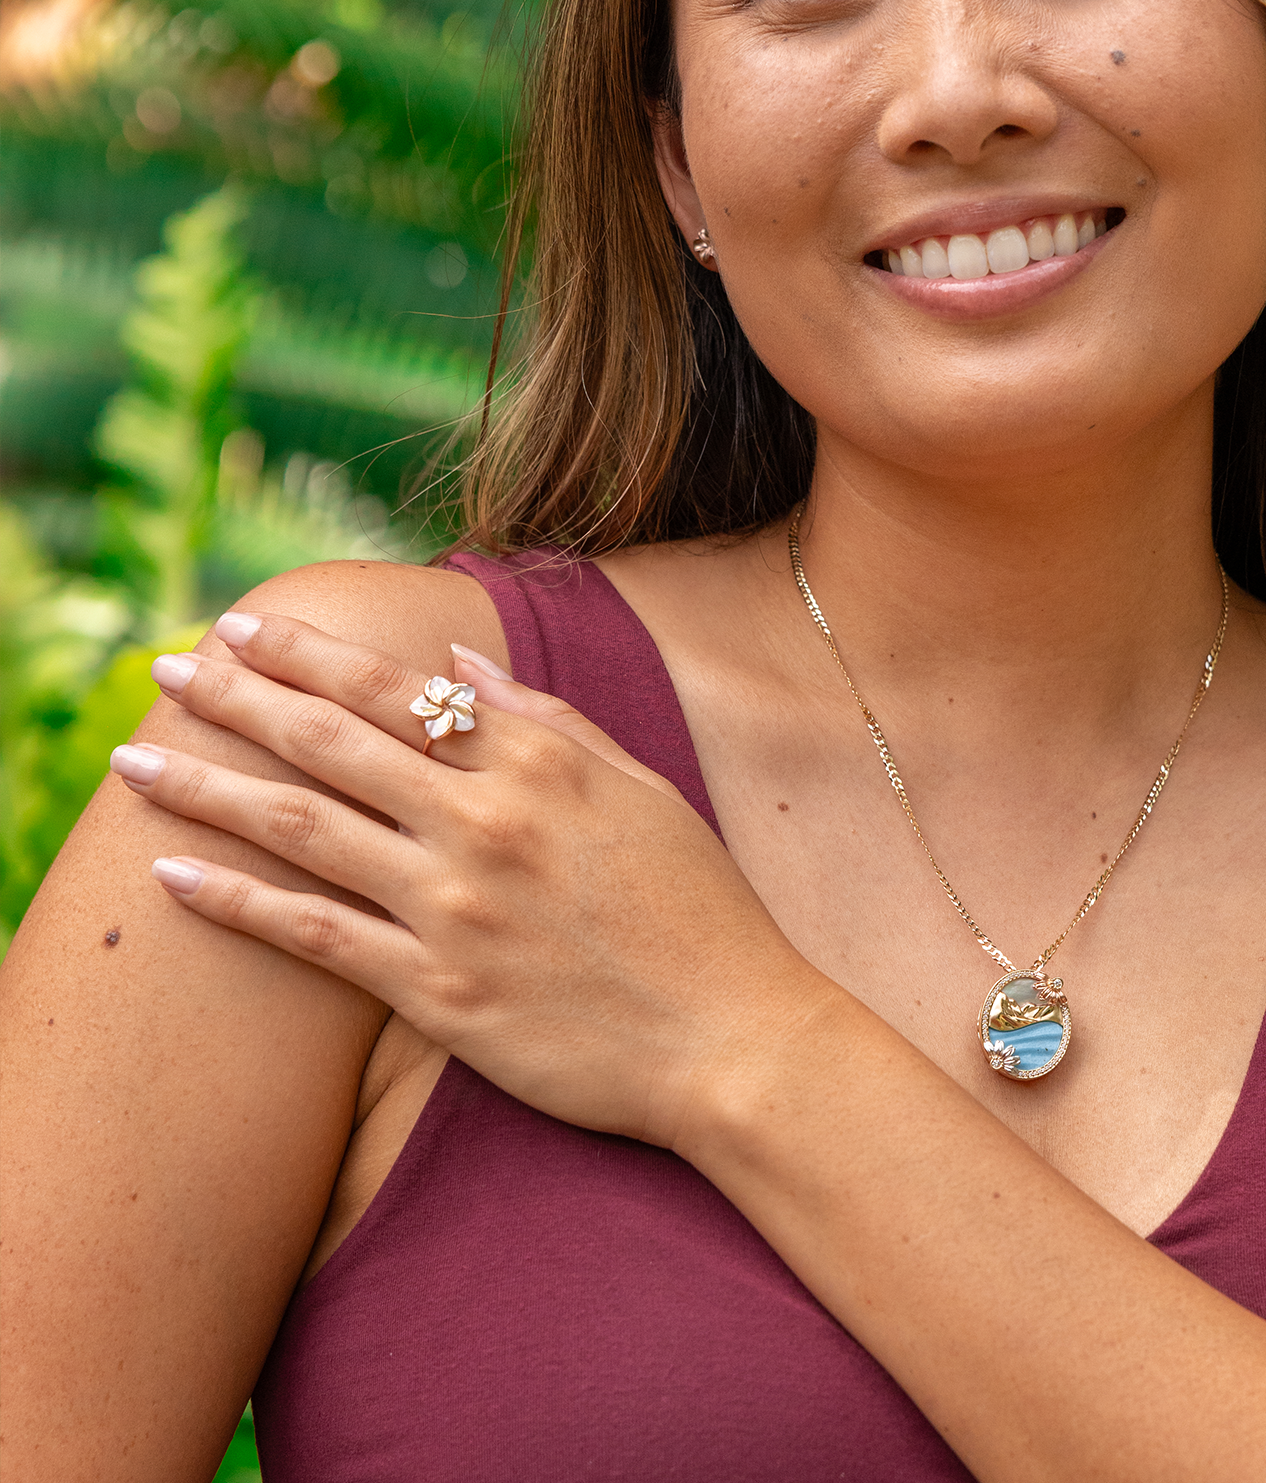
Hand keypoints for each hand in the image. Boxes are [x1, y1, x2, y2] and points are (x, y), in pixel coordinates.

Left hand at [116, 611, 818, 1154]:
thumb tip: (461, 659)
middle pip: (332, 744)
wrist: (731, 1035)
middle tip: (167, 667)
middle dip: (238, 698)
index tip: (246, 627)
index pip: (398, 689)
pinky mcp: (438, 993)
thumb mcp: (641, 789)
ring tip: (135, 761)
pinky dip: (237, 902)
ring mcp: (456, 909)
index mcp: (540, 765)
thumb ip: (549, 720)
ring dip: (208, 788)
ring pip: (304, 831)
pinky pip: (313, 937)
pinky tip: (175, 874)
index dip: (310, 654)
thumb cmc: (698, 908)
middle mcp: (486, 824)